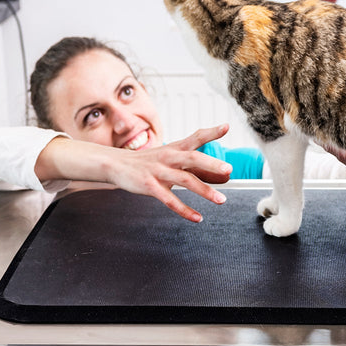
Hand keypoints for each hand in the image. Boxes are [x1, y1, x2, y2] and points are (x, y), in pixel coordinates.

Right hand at [35, 125, 232, 222]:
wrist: (115, 164)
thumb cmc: (147, 161)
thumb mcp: (168, 155)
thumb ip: (189, 160)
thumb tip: (215, 168)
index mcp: (174, 147)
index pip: (195, 136)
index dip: (211, 132)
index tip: (226, 127)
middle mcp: (168, 156)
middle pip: (193, 158)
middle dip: (211, 164)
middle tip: (229, 170)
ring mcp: (158, 171)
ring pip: (185, 180)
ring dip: (204, 191)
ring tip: (221, 200)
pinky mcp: (149, 186)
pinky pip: (169, 199)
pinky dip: (185, 210)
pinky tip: (197, 217)